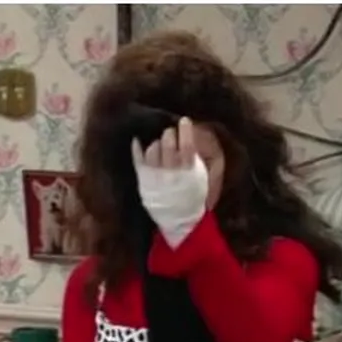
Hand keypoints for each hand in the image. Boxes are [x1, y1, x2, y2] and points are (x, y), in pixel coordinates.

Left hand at [132, 117, 209, 247]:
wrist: (181, 220)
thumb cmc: (194, 196)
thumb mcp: (205, 177)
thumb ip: (201, 158)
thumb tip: (194, 138)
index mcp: (189, 169)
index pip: (187, 143)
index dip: (185, 130)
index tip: (184, 121)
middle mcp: (171, 170)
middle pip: (168, 142)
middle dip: (170, 135)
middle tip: (172, 136)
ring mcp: (155, 174)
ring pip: (153, 148)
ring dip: (157, 143)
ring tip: (161, 146)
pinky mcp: (143, 179)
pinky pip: (137, 158)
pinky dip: (136, 148)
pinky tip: (137, 141)